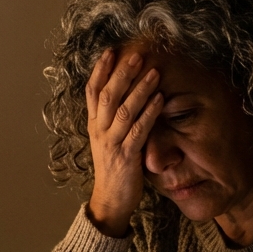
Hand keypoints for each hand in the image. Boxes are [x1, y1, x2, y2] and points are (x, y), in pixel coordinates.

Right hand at [85, 48, 161, 236]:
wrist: (110, 200)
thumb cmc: (113, 168)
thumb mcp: (108, 139)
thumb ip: (112, 118)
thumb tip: (124, 93)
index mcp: (94, 125)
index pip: (92, 91)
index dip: (100, 70)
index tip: (111, 51)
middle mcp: (100, 131)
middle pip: (108, 96)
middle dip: (122, 73)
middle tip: (137, 55)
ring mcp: (112, 144)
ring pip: (123, 110)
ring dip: (140, 89)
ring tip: (155, 72)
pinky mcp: (126, 157)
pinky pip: (138, 131)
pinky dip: (149, 113)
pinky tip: (160, 100)